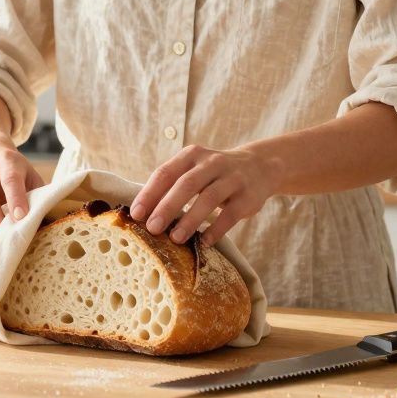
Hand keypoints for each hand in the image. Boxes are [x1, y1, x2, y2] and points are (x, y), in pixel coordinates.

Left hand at [129, 145, 281, 246]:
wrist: (260, 166)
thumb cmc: (214, 174)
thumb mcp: (194, 169)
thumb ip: (172, 185)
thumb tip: (141, 213)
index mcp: (191, 155)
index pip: (165, 173)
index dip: (149, 194)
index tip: (136, 214)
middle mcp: (212, 163)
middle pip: (186, 184)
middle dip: (167, 207)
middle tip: (152, 228)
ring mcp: (232, 178)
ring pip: (208, 198)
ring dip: (190, 220)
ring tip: (175, 238)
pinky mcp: (248, 196)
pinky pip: (230, 214)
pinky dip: (216, 229)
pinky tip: (204, 242)